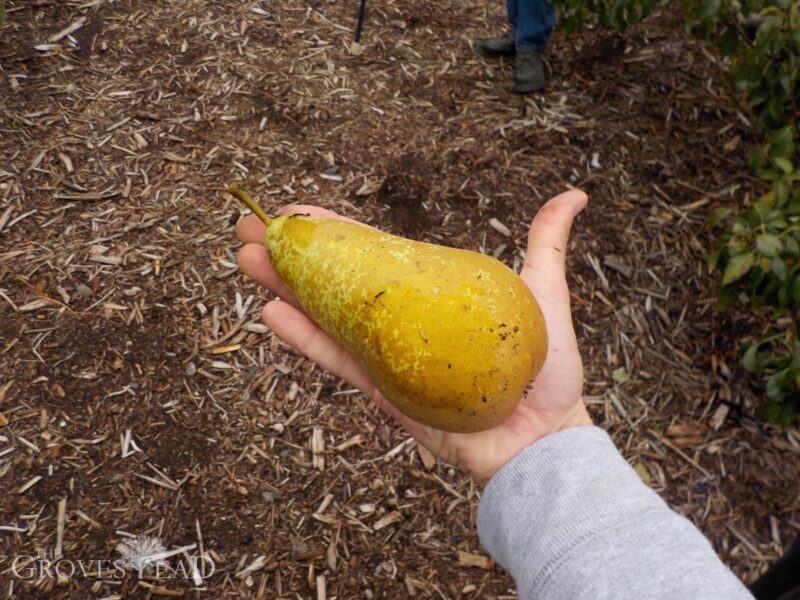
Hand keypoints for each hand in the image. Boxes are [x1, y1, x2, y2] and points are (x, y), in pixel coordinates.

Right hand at [236, 190, 591, 484]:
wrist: (544, 438)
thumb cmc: (548, 370)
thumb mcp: (544, 292)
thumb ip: (547, 243)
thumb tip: (574, 193)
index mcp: (427, 296)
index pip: (372, 256)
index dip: (333, 232)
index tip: (297, 211)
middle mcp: (399, 323)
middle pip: (335, 280)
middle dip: (290, 252)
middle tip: (248, 225)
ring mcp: (388, 356)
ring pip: (325, 314)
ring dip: (283, 286)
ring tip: (245, 257)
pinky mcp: (384, 391)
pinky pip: (338, 361)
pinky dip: (304, 339)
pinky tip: (270, 312)